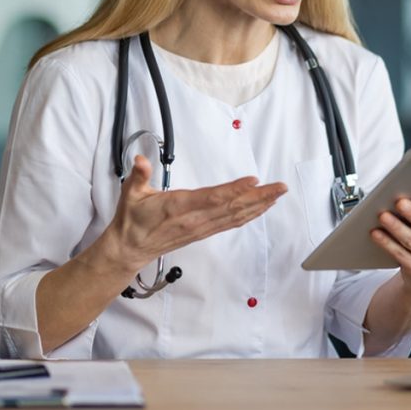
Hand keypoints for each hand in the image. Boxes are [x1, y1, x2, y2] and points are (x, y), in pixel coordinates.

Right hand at [102, 155, 286, 272]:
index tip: (254, 180)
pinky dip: (249, 215)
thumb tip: (140, 160)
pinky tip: (261, 208)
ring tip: (277, 195)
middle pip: (233, 207)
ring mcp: (201, 227)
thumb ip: (138, 175)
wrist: (129, 249)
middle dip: (260, 197)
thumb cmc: (132, 221)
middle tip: (280, 187)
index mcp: (178, 207)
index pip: (212, 198)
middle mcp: (194, 219)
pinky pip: (231, 223)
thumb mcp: (130, 194)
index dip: (234, 190)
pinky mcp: (203, 232)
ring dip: (259, 205)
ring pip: (236, 216)